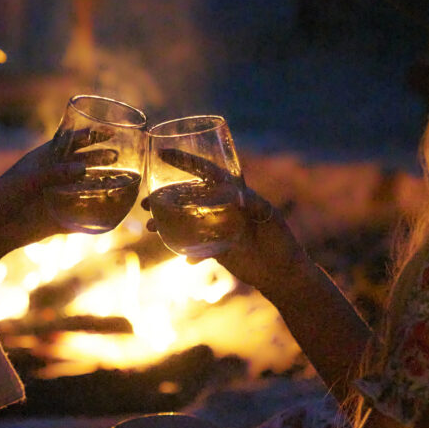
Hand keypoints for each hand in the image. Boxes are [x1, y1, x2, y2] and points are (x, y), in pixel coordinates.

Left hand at [0, 133, 116, 247]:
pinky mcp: (59, 220)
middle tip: (120, 156)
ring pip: (85, 189)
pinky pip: (82, 217)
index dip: (89, 136)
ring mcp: (57, 198)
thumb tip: (82, 169)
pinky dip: (96, 215)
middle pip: (83, 164)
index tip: (108, 131)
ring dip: (103, 186)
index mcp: (43, 160)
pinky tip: (113, 213)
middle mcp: (53, 177)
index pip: (70, 143)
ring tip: (122, 182)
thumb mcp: (25, 181)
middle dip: (101, 160)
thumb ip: (52, 175)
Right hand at [142, 175, 305, 298]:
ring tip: (150, 228)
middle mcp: (223, 207)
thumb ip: (250, 202)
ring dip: (167, 223)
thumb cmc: (281, 241)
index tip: (162, 153)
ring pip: (186, 220)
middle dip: (165, 197)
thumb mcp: (269, 216)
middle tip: (145, 204)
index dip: (185, 161)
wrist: (284, 274)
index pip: (207, 172)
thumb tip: (232, 194)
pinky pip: (194, 246)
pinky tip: (181, 255)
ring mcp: (217, 227)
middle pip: (188, 196)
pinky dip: (184, 250)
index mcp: (235, 192)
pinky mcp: (216, 248)